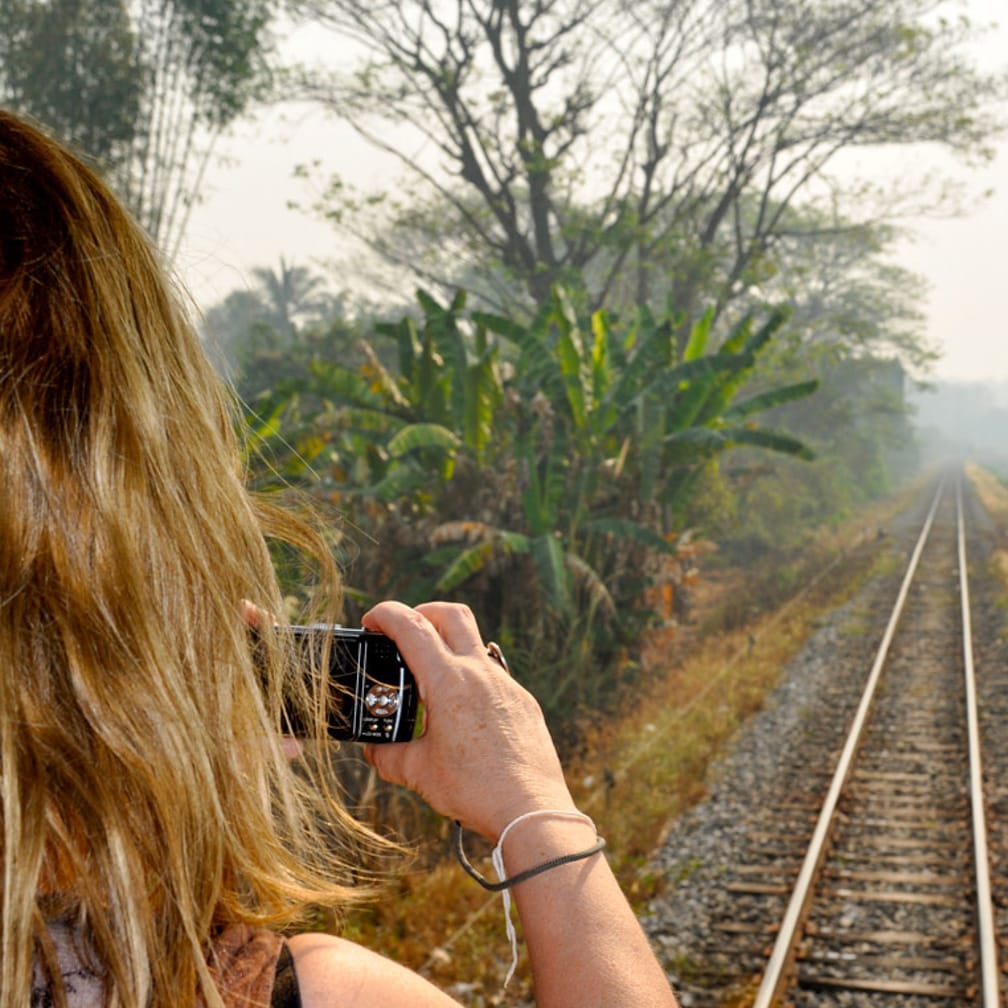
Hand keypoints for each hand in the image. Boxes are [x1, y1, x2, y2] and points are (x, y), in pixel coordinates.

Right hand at [360, 601, 575, 841]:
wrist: (531, 810)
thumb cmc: (475, 790)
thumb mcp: (419, 773)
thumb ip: (388, 756)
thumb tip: (373, 751)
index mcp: (449, 681)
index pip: (412, 627)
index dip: (385, 614)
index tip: (371, 620)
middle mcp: (480, 673)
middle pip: (451, 613)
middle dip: (422, 611)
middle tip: (403, 633)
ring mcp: (506, 685)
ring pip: (475, 644)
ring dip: (449, 647)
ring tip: (429, 681)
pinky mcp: (524, 702)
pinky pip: (492, 676)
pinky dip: (470, 680)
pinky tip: (461, 713)